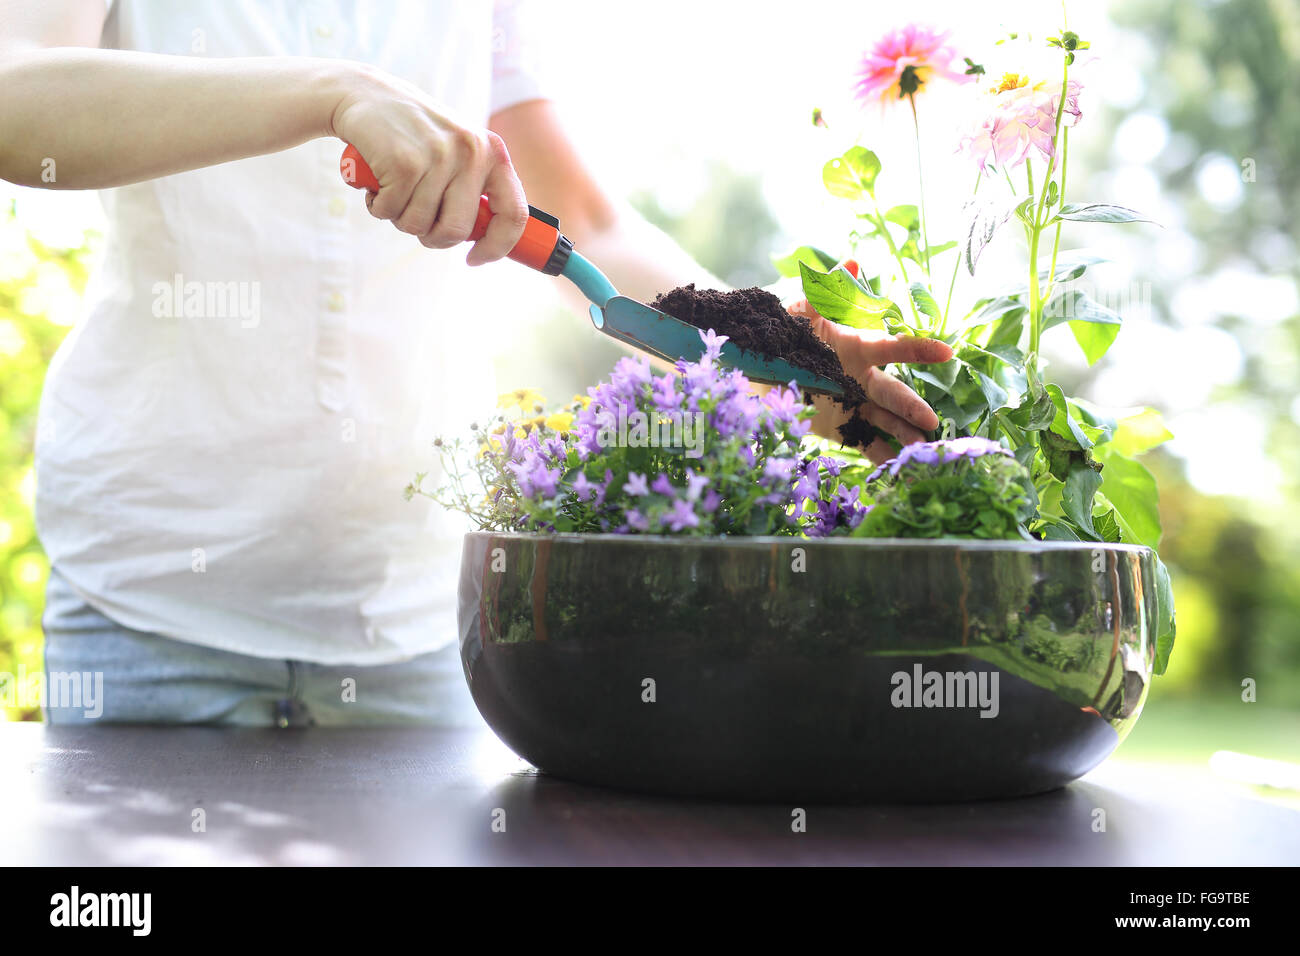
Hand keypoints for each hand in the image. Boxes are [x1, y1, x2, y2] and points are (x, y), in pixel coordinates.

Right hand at [330, 65, 527, 263]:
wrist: (365, 95)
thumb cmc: (414, 135)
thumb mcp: (456, 152)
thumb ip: (474, 188)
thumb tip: (488, 241)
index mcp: (493, 152)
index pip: (515, 214)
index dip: (498, 246)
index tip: (475, 259)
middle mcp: (472, 152)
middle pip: (457, 231)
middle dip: (432, 237)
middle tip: (416, 220)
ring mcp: (439, 156)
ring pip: (420, 225)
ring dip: (400, 218)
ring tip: (394, 190)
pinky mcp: (405, 162)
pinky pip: (391, 212)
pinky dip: (378, 206)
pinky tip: (377, 182)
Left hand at [786, 259, 953, 463]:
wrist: (758, 373)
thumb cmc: (784, 338)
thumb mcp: (799, 315)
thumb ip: (824, 293)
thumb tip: (852, 261)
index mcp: (858, 349)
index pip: (894, 349)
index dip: (919, 350)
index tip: (946, 352)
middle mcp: (863, 379)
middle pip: (894, 393)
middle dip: (912, 407)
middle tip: (930, 422)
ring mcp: (855, 406)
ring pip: (886, 421)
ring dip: (904, 435)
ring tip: (919, 451)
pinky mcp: (843, 429)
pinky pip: (866, 444)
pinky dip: (882, 458)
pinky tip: (898, 472)